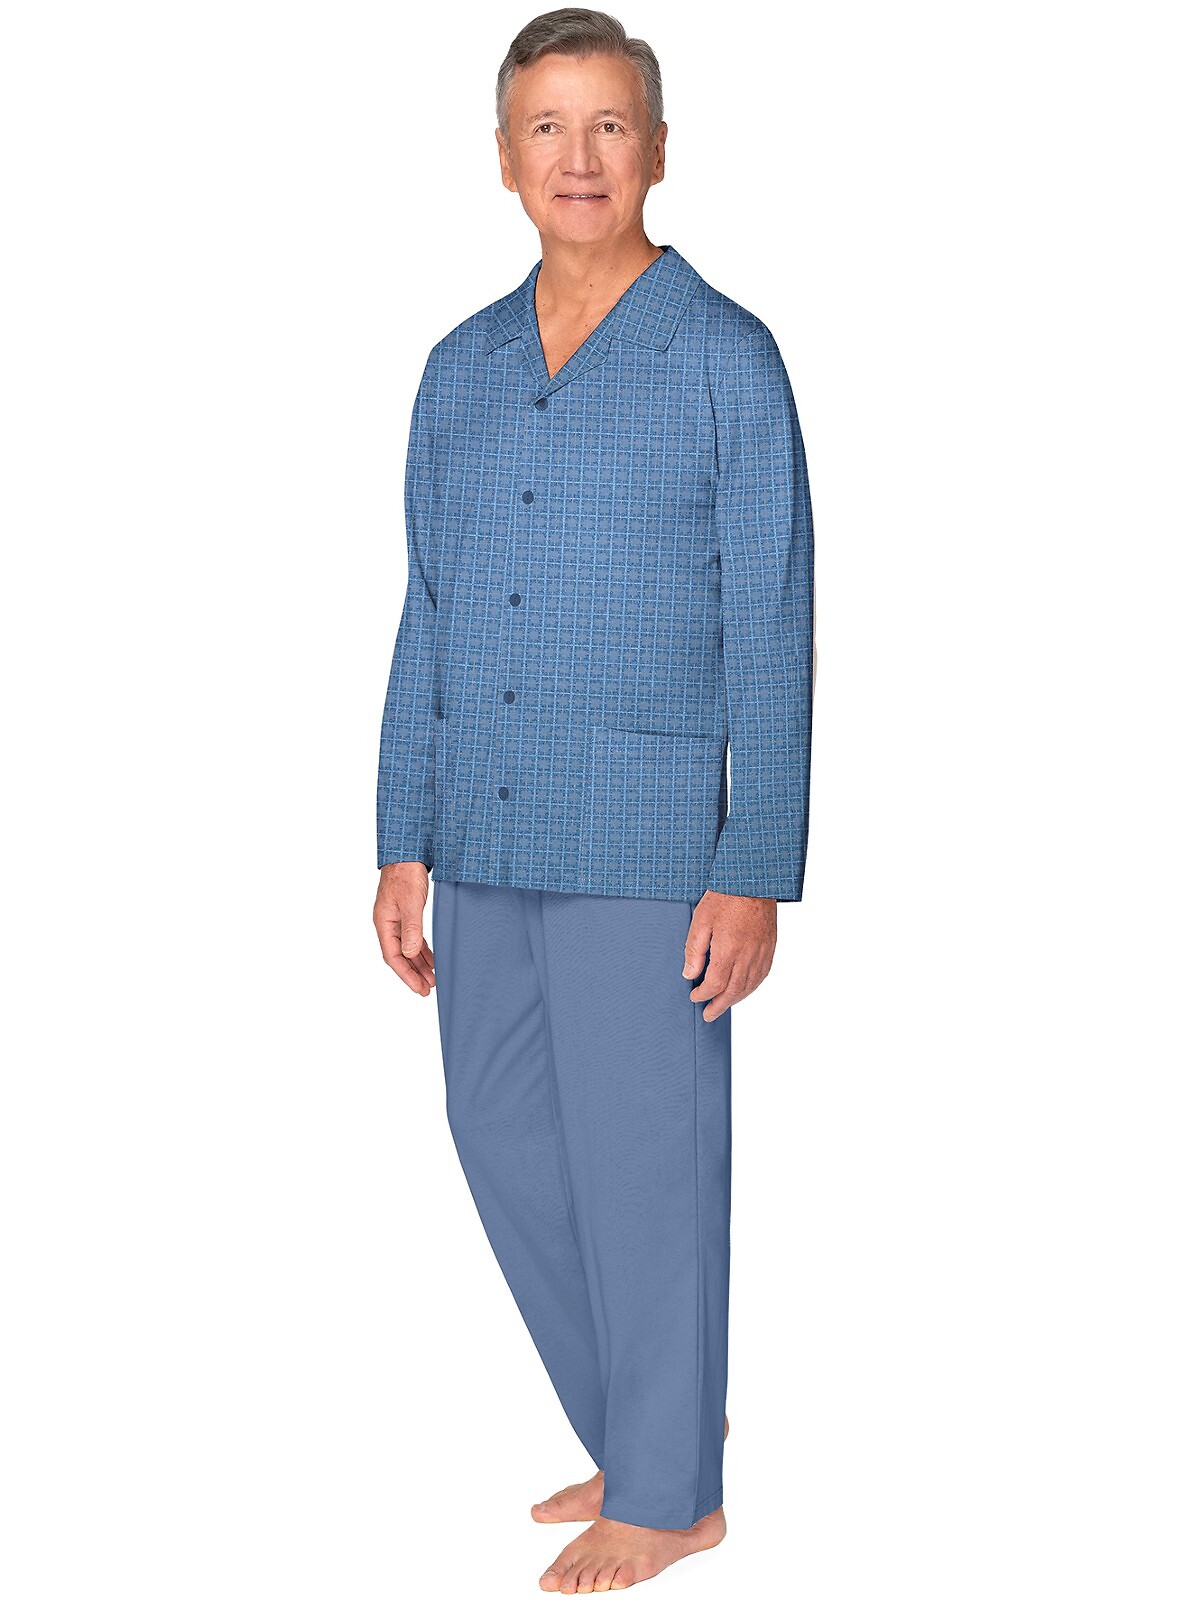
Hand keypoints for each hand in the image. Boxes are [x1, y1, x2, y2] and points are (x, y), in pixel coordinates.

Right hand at [374, 862, 435, 995]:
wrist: (407, 853)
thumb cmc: (406, 874)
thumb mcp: (411, 902)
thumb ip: (411, 928)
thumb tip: (409, 954)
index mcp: (384, 922)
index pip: (392, 956)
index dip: (406, 975)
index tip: (419, 989)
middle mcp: (387, 923)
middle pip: (399, 956)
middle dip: (413, 974)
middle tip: (428, 989)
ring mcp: (395, 919)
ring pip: (406, 948)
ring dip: (418, 964)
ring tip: (432, 978)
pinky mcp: (405, 913)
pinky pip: (411, 938)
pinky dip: (421, 950)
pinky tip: (431, 958)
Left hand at [683, 890, 776, 1020]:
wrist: (753, 878)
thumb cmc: (725, 896)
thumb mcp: (700, 920)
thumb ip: (694, 950)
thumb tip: (689, 974)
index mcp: (729, 949)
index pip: (716, 983)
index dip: (704, 994)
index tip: (694, 996)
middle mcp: (748, 954)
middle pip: (734, 990)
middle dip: (719, 1005)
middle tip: (709, 1015)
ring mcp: (762, 950)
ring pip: (750, 984)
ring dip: (736, 999)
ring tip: (723, 1005)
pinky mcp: (770, 945)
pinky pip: (763, 974)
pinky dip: (752, 986)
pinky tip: (744, 989)